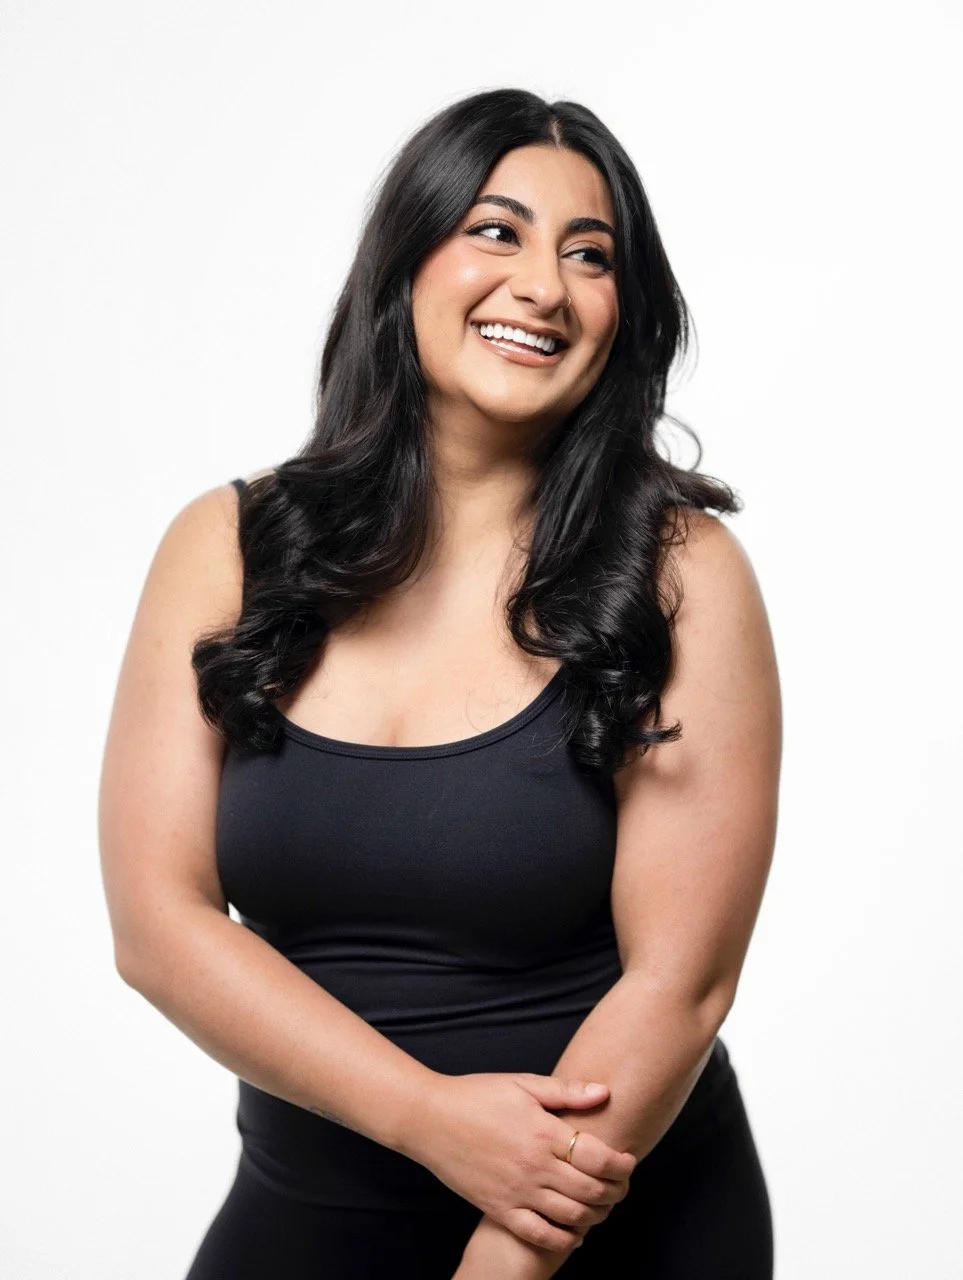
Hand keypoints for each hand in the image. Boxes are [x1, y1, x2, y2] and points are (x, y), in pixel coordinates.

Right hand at [407, 1072, 636, 1251]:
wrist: (430, 1119)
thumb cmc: (476, 1095)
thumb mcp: (522, 1084)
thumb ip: (565, 1091)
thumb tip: (604, 1092)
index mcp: (543, 1132)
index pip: (599, 1157)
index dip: (622, 1164)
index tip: (629, 1161)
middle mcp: (534, 1167)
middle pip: (592, 1191)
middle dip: (616, 1191)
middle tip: (622, 1185)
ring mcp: (517, 1192)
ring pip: (572, 1217)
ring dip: (596, 1215)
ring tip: (602, 1205)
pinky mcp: (500, 1210)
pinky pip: (541, 1235)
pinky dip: (564, 1239)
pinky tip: (575, 1233)